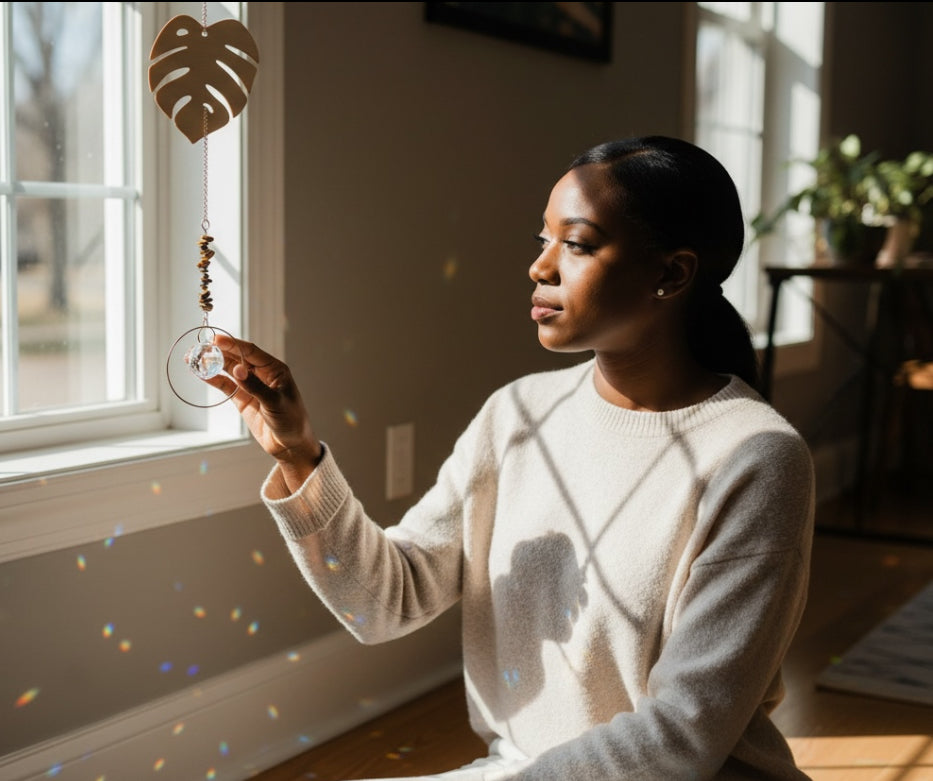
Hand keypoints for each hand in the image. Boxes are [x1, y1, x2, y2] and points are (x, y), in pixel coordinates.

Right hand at [207, 334, 322, 489]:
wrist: (290, 445)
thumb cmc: (291, 421)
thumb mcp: (274, 402)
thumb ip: (255, 386)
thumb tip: (238, 369)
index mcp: (275, 370)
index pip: (251, 352)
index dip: (233, 344)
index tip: (215, 340)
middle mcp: (262, 374)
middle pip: (237, 358)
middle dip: (218, 352)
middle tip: (199, 348)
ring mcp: (251, 386)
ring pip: (229, 370)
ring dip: (213, 364)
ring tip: (193, 359)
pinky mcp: (242, 399)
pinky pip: (226, 386)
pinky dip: (214, 380)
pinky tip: (201, 374)